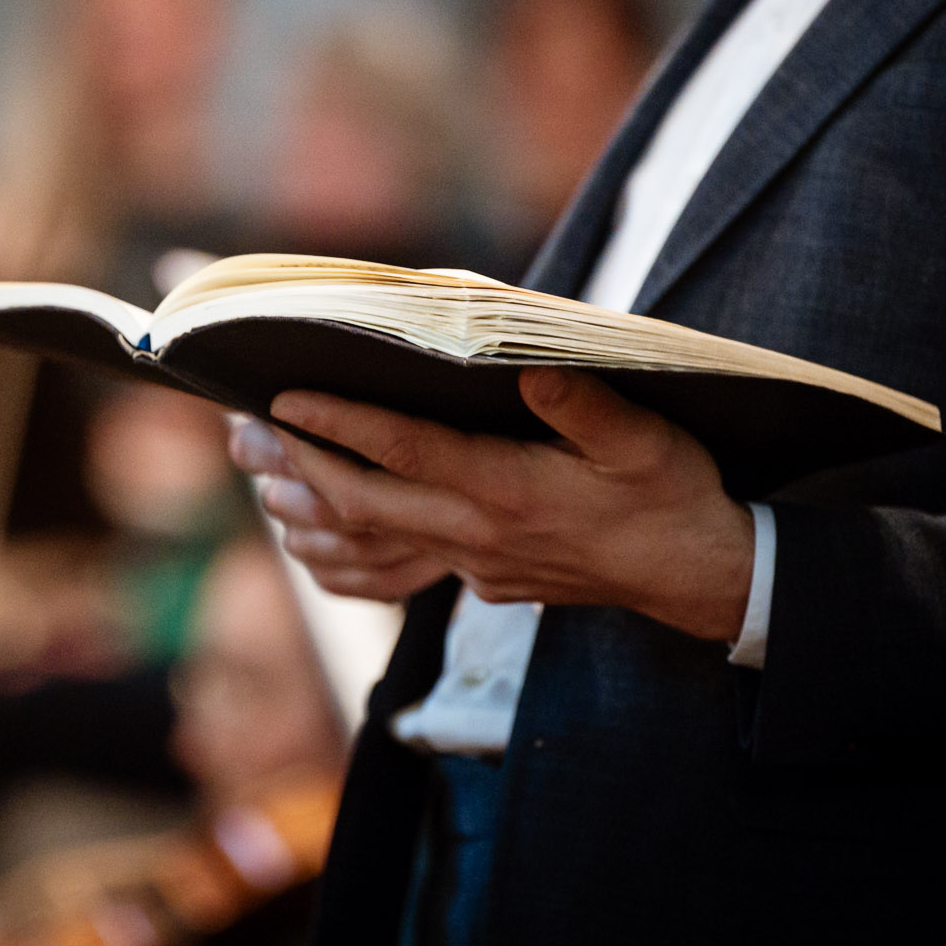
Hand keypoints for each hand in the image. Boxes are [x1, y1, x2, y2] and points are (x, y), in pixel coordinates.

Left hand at [227, 369, 754, 640]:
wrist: (695, 577)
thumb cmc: (671, 496)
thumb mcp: (645, 441)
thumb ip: (586, 405)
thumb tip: (528, 366)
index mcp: (509, 490)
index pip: (404, 452)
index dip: (340, 422)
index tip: (284, 396)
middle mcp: (479, 533)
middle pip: (364, 501)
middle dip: (300, 464)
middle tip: (250, 428)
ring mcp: (476, 563)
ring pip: (375, 536)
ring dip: (317, 503)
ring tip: (267, 466)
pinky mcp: (482, 579)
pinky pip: (403, 558)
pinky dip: (359, 532)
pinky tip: (335, 505)